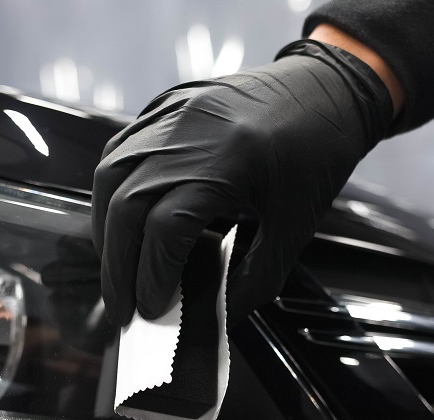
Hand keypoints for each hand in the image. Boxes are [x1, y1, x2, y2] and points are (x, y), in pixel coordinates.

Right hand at [92, 39, 392, 326]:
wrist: (327, 89)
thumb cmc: (318, 155)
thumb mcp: (293, 228)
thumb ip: (254, 280)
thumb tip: (215, 315)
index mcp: (228, 161)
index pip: (166, 228)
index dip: (152, 276)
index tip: (150, 309)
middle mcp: (190, 131)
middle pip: (126, 206)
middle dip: (118, 265)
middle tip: (122, 305)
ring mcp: (172, 113)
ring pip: (110, 176)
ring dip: (106, 229)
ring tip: (116, 267)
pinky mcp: (165, 105)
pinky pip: (120, 150)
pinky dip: (112, 191)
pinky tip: (121, 220)